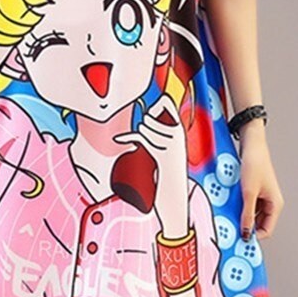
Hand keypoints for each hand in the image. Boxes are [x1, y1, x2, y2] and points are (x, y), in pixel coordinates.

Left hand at [113, 93, 188, 236]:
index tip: (149, 116)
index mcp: (179, 130)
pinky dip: (128, 138)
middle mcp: (177, 135)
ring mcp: (171, 144)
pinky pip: (142, 138)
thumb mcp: (165, 150)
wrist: (176, 194)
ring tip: (146, 147)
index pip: (166, 102)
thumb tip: (141, 126)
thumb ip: (157, 135)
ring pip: (146, 127)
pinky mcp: (163, 155)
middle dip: (144, 124)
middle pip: (151, 115)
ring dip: (140, 135)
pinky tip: (118, 140)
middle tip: (146, 139)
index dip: (154, 106)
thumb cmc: (168, 172)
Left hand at [237, 120, 283, 240]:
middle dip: (245, 227)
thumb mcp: (249, 193)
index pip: (267, 230)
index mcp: (275, 204)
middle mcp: (270, 202)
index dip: (254, 236)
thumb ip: (247, 214)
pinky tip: (228, 206)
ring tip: (228, 216)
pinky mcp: (253, 190)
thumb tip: (246, 233)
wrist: (251, 144)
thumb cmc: (255, 164)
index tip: (239, 240)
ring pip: (251, 214)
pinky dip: (238, 206)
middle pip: (258, 223)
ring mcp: (262, 196)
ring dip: (240, 216)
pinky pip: (246, 204)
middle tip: (230, 230)